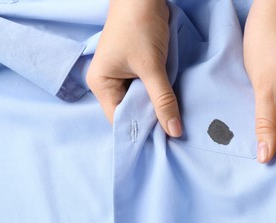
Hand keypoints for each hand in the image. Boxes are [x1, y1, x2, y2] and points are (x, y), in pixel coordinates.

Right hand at [86, 0, 181, 136]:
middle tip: (171, 135)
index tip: (160, 143)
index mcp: (102, 84)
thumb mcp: (152, 66)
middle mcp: (108, 83)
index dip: (139, 131)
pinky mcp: (135, 69)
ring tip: (172, 123)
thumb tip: (174, 131)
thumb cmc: (140, 27)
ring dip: (155, 108)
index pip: (119, 118)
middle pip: (129, 112)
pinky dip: (157, 95)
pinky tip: (170, 104)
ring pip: (140, 101)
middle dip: (149, 121)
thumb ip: (163, 100)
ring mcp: (121, 76)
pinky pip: (146, 89)